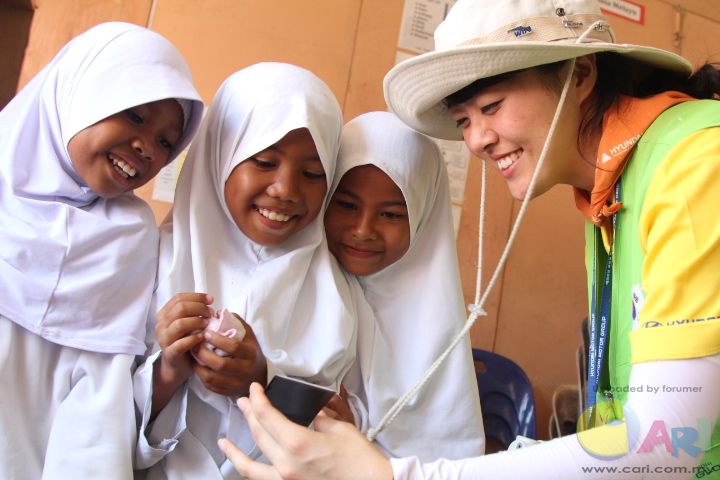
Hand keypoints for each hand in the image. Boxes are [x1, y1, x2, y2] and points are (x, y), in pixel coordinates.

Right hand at [152, 292, 212, 416]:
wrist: (177, 366)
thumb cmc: (186, 341)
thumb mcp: (188, 323)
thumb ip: (193, 312)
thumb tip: (209, 302)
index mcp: (164, 314)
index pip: (179, 298)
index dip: (196, 297)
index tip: (211, 300)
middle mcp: (161, 325)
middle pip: (180, 308)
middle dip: (199, 308)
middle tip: (210, 313)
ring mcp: (164, 339)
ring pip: (180, 323)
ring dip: (197, 322)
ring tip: (208, 324)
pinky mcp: (170, 352)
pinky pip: (181, 343)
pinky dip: (194, 338)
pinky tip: (203, 337)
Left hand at [193, 316, 266, 396]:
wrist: (259, 375)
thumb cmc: (251, 351)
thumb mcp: (249, 335)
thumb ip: (236, 322)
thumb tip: (219, 313)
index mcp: (251, 353)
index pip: (233, 347)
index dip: (217, 340)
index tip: (206, 333)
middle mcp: (245, 370)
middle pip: (220, 364)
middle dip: (204, 354)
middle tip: (194, 344)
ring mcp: (237, 383)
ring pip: (212, 378)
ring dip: (198, 366)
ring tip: (192, 356)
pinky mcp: (229, 392)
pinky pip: (211, 386)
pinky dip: (201, 376)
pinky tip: (197, 366)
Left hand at [218, 383, 392, 479]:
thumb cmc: (361, 462)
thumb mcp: (340, 429)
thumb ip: (319, 420)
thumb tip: (310, 417)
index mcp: (298, 443)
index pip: (266, 416)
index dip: (257, 399)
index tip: (254, 390)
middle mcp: (286, 464)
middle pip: (258, 435)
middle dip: (249, 415)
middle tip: (244, 403)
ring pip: (250, 467)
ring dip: (235, 452)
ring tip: (224, 443)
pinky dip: (250, 472)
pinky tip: (246, 467)